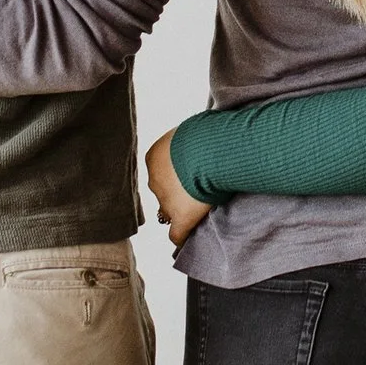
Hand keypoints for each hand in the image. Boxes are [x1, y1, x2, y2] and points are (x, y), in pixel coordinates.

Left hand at [146, 129, 209, 246]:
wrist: (210, 150)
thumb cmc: (204, 133)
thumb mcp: (191, 130)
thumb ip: (187, 141)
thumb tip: (198, 138)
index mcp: (155, 157)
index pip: (160, 169)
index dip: (176, 172)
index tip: (191, 170)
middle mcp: (154, 180)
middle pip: (163, 190)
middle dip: (176, 191)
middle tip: (198, 187)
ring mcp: (166, 201)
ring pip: (168, 211)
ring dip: (180, 210)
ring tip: (198, 207)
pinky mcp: (180, 218)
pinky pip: (177, 234)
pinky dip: (183, 234)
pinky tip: (190, 234)